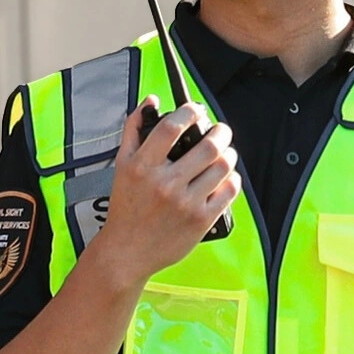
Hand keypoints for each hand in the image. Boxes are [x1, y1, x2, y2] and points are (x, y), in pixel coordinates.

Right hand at [87, 97, 238, 285]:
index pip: (172, 127)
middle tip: (220, 131)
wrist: (127, 252)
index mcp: (142, 166)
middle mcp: (164, 184)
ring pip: (222, 167)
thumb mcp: (121, 165)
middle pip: (207, 146)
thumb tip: (151, 101)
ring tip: (225, 153)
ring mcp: (185, 203)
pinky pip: (229, 191)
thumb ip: (134, 129)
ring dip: (229, 154)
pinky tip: (226, 177)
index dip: (190, 112)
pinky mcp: (201, 221)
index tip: (196, 110)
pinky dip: (232, 180)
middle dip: (220, 132)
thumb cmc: (125, 207)